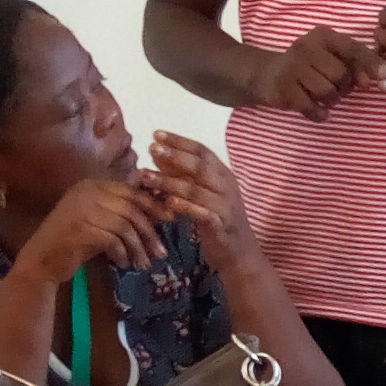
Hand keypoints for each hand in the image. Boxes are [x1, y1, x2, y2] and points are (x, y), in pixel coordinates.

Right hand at [5, 176, 173, 296]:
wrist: (42, 260)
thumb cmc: (74, 241)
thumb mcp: (99, 221)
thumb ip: (122, 213)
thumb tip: (161, 213)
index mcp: (91, 185)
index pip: (131, 191)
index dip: (153, 205)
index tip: (170, 220)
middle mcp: (86, 192)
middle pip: (131, 208)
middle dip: (150, 231)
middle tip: (161, 252)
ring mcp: (81, 210)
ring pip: (125, 226)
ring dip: (138, 248)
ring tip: (143, 263)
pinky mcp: (80, 230)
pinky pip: (113, 241)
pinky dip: (122, 254)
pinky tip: (123, 264)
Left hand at [139, 132, 265, 272]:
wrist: (238, 251)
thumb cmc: (216, 218)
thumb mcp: (201, 192)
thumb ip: (183, 175)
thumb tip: (157, 154)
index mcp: (222, 173)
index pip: (202, 151)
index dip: (179, 142)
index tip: (157, 134)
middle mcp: (226, 186)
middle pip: (200, 166)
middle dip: (174, 156)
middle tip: (152, 148)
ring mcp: (225, 205)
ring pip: (195, 189)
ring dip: (169, 182)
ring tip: (146, 176)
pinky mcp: (221, 225)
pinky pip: (202, 213)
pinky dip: (185, 206)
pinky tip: (168, 202)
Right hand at [254, 27, 384, 118]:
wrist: (268, 74)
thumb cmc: (309, 67)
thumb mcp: (332, 59)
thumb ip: (356, 65)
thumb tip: (375, 80)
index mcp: (323, 36)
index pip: (352, 48)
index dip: (371, 64)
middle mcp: (306, 46)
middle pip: (341, 74)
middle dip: (343, 88)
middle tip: (334, 88)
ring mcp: (292, 66)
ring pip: (327, 91)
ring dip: (330, 100)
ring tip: (322, 97)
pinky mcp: (283, 87)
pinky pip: (311, 106)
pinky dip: (318, 113)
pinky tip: (316, 110)